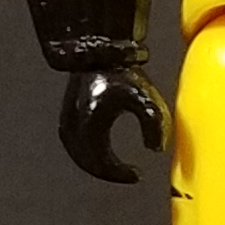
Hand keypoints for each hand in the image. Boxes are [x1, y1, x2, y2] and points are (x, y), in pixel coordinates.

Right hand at [57, 63, 166, 183]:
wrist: (101, 50)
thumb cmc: (120, 71)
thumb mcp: (145, 100)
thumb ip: (155, 126)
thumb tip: (156, 148)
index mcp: (91, 125)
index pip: (102, 163)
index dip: (120, 174)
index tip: (136, 174)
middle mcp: (75, 123)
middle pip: (87, 162)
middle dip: (107, 172)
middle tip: (125, 175)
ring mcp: (68, 115)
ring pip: (76, 152)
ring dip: (94, 163)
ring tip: (112, 166)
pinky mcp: (69, 108)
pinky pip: (72, 140)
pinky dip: (85, 150)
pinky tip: (98, 148)